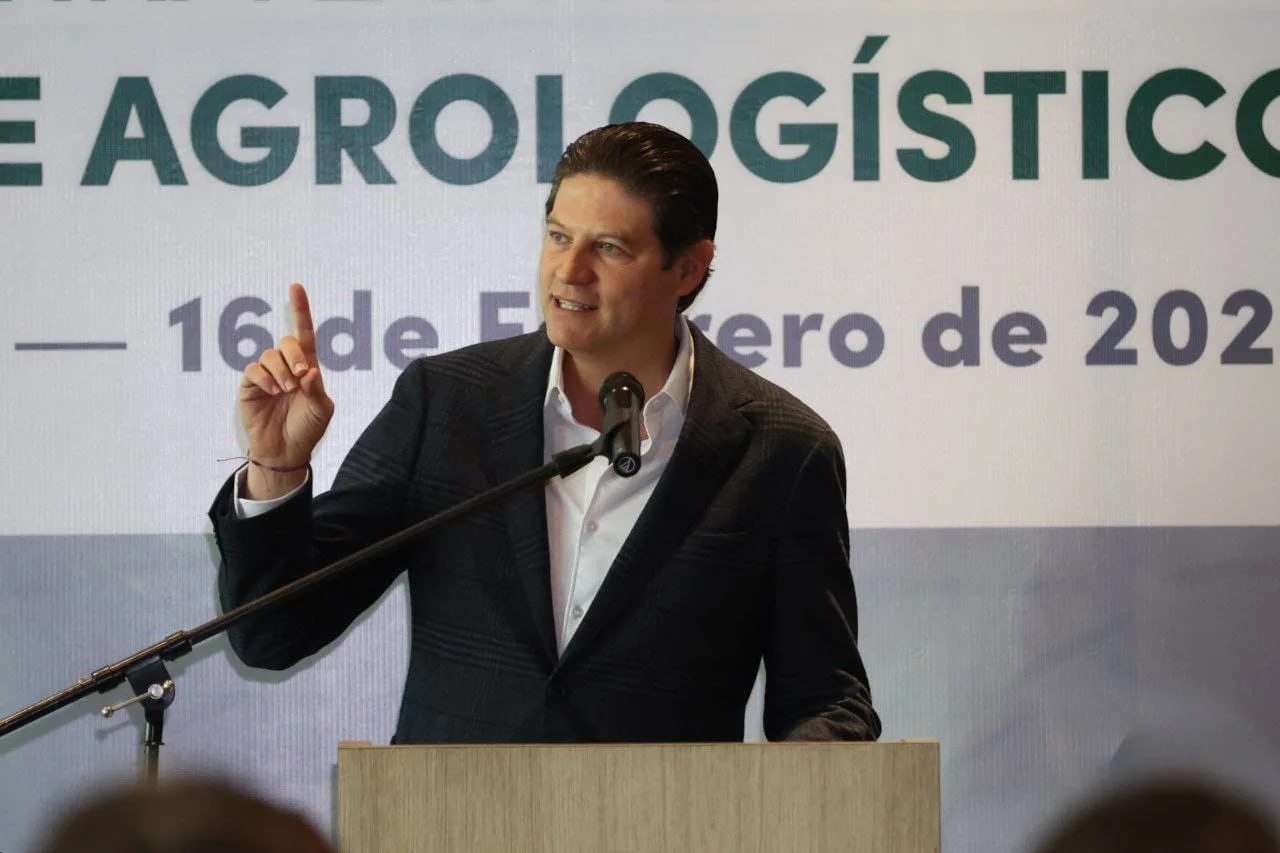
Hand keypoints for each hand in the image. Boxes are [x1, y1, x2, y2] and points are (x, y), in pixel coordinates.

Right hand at [238, 283, 333, 497]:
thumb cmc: (307, 429)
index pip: (304, 334)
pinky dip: (264, 378)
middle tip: (300, 376)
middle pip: (288, 342)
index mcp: (307, 368)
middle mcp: (286, 367)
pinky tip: (272, 392)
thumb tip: (310, 369)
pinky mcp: (250, 386)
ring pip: (270, 355)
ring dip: (281, 371)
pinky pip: (253, 369)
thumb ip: (317, 389)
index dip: (300, 310)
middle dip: (294, 355)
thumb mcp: (321, 410)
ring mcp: (267, 375)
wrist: (286, 451)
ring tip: (286, 391)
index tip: (295, 286)